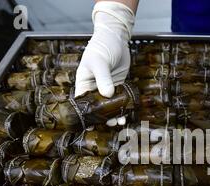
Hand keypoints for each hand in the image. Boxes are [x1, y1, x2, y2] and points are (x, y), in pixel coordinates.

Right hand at [75, 2, 133, 125]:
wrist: (117, 37)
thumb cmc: (102, 46)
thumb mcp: (100, 62)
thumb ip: (103, 78)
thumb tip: (108, 95)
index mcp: (84, 82)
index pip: (82, 102)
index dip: (85, 114)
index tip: (91, 124)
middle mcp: (94, 87)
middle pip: (97, 106)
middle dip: (103, 116)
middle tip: (111, 123)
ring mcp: (106, 87)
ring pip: (109, 105)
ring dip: (115, 113)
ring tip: (120, 121)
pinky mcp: (118, 85)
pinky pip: (120, 98)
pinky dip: (123, 106)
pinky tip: (127, 112)